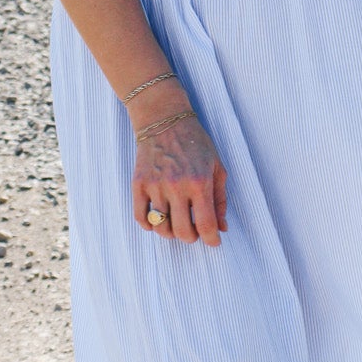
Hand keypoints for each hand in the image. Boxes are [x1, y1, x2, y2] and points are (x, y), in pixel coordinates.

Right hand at [132, 105, 227, 244]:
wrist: (165, 120)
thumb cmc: (196, 143)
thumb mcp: (216, 167)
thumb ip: (220, 199)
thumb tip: (222, 228)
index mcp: (200, 182)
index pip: (206, 224)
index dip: (212, 239)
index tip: (214, 242)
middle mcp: (177, 186)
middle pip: (183, 231)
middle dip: (192, 237)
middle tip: (195, 230)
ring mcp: (156, 185)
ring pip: (162, 228)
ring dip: (171, 233)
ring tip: (177, 223)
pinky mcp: (138, 184)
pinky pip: (140, 217)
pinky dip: (150, 225)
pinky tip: (159, 220)